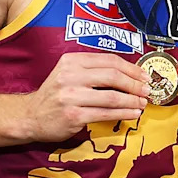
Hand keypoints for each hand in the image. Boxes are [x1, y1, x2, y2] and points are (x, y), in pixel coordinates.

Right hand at [21, 53, 150, 141]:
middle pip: (113, 77)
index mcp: (72, 61)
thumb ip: (94, 70)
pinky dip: (124, 113)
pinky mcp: (73, 116)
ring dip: (132, 100)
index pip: (109, 61)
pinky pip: (106, 114)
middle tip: (147, 90)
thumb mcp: (69, 73)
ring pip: (112, 97)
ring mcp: (71, 97)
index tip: (144, 75)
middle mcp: (70, 76)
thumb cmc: (56, 94)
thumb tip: (131, 73)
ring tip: (143, 103)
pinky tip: (133, 113)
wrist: (30, 116)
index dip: (131, 68)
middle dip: (135, 84)